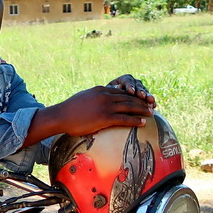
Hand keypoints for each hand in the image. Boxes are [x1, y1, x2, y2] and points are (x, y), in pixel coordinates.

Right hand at [26, 85, 154, 144]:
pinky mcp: (105, 117)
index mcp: (101, 90)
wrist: (61, 116)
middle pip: (128, 98)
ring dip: (142, 110)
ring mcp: (106, 106)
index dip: (133, 95)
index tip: (141, 99)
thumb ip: (95, 98)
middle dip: (141, 102)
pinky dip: (135, 120)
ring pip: (129, 107)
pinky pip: (124, 119)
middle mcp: (105, 95)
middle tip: (151, 105)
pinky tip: (143, 123)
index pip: (121, 92)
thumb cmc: (70, 110)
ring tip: (151, 113)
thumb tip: (100, 101)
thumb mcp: (84, 98)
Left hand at [107, 74, 155, 108]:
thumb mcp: (106, 95)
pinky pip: (147, 98)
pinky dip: (150, 102)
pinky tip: (154, 106)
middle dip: (140, 91)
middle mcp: (132, 83)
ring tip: (150, 101)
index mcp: (121, 80)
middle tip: (142, 96)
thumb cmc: (105, 101)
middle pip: (137, 85)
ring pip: (144, 91)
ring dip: (148, 96)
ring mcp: (138, 90)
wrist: (108, 108)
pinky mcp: (143, 97)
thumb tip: (118, 86)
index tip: (131, 92)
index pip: (127, 80)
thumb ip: (112, 90)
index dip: (130, 86)